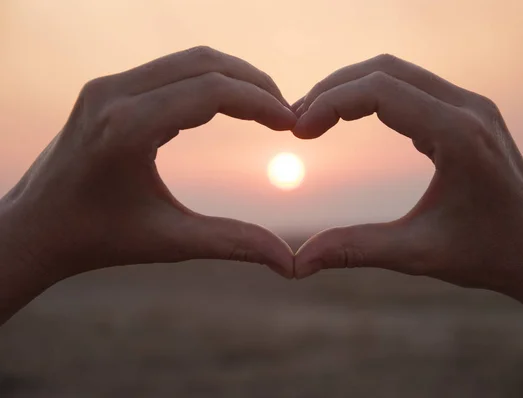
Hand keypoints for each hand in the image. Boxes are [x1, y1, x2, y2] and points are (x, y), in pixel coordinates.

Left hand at [0, 46, 296, 297]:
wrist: (36, 228)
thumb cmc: (97, 239)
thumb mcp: (170, 242)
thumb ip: (234, 244)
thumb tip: (289, 263)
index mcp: (127, 128)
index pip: (211, 91)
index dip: (261, 103)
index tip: (291, 124)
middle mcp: (113, 94)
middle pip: (204, 64)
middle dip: (254, 84)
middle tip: (285, 114)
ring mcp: (107, 86)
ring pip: (189, 60)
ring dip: (233, 78)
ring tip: (265, 109)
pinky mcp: (107, 88)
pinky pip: (170, 70)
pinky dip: (207, 81)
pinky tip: (229, 107)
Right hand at [292, 54, 522, 295]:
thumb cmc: (489, 255)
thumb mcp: (417, 253)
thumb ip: (355, 249)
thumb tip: (299, 262)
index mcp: (459, 134)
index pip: (379, 90)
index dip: (329, 103)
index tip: (298, 132)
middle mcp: (469, 108)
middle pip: (384, 70)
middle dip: (333, 90)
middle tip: (299, 122)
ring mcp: (472, 107)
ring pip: (398, 73)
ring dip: (352, 89)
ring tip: (317, 119)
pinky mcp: (469, 114)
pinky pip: (413, 87)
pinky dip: (374, 96)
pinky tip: (352, 119)